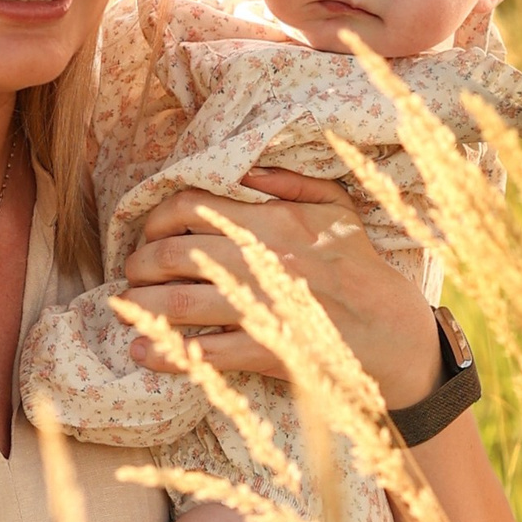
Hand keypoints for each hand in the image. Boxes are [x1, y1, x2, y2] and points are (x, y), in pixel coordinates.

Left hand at [121, 173, 440, 405]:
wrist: (395, 333)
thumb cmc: (361, 269)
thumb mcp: (337, 208)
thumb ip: (290, 181)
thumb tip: (243, 169)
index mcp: (274, 219)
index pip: (192, 206)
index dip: (155, 220)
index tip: (149, 236)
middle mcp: (263, 258)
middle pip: (174, 254)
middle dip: (140, 266)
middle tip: (133, 276)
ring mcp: (264, 305)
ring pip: (179, 302)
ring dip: (140, 307)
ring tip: (126, 311)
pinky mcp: (268, 350)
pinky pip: (204, 351)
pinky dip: (165, 352)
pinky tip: (142, 352)